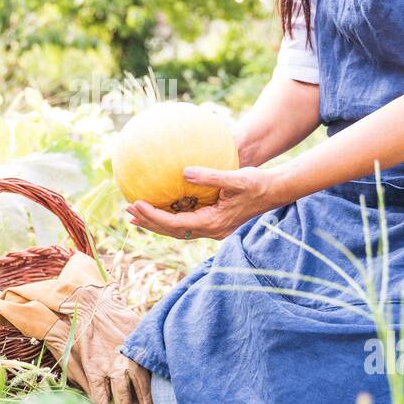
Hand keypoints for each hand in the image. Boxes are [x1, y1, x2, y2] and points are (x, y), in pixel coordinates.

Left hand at [125, 165, 279, 240]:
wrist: (275, 191)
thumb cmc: (258, 183)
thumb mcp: (236, 178)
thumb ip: (210, 176)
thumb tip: (185, 172)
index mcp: (213, 223)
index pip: (175, 224)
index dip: (153, 216)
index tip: (136, 204)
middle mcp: (211, 230)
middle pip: (172, 231)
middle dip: (149, 222)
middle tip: (128, 210)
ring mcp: (213, 228)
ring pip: (178, 229)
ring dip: (157, 221)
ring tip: (136, 212)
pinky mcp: (215, 222)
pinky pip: (186, 221)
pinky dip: (170, 215)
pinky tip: (161, 204)